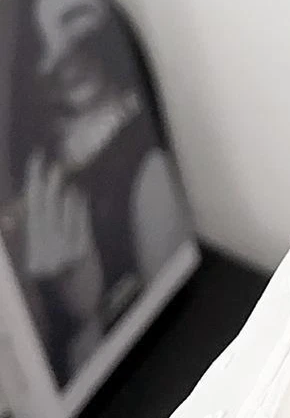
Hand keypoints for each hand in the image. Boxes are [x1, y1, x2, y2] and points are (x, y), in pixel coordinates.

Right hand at [24, 152, 103, 327]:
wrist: (80, 308)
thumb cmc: (63, 281)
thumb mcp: (46, 259)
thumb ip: (39, 234)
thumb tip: (37, 198)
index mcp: (30, 255)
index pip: (27, 214)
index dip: (30, 187)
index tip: (34, 163)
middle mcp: (40, 255)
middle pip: (40, 212)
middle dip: (43, 184)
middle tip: (47, 162)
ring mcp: (59, 255)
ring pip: (58, 215)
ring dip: (60, 192)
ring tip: (60, 174)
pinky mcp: (80, 254)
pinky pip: (78, 224)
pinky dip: (78, 207)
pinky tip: (78, 194)